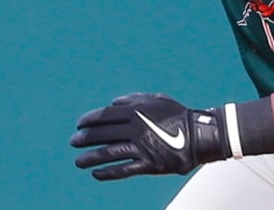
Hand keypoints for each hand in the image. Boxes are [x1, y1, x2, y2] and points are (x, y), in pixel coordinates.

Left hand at [70, 93, 229, 180]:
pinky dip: (108, 173)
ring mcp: (142, 146)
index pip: (106, 115)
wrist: (199, 135)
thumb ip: (134, 99)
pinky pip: (124, 169)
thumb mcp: (156, 99)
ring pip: (109, 153)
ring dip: (90, 157)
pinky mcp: (149, 163)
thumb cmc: (177, 114)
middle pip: (103, 134)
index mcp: (137, 110)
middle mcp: (136, 128)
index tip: (79, 124)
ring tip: (78, 162)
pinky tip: (96, 174)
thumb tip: (113, 102)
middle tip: (73, 142)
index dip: (90, 120)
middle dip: (85, 138)